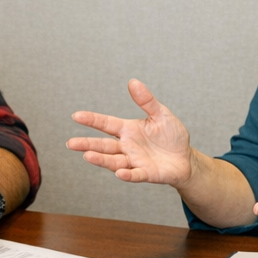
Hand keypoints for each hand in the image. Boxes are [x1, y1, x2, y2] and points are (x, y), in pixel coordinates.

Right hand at [68, 79, 192, 186]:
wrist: (186, 159)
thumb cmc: (172, 136)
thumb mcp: (161, 114)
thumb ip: (146, 101)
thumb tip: (133, 82)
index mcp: (128, 130)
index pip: (106, 124)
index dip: (92, 120)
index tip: (76, 116)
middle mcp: (127, 146)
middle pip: (103, 145)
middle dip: (87, 145)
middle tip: (71, 143)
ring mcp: (134, 161)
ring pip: (114, 161)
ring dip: (101, 160)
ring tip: (88, 156)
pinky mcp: (145, 174)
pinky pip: (135, 174)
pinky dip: (127, 174)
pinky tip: (120, 173)